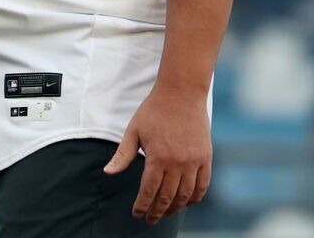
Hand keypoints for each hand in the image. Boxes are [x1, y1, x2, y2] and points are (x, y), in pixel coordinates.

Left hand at [104, 86, 210, 224]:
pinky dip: (195, 197)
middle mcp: (177, 163)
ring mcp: (193, 161)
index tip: (137, 214)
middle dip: (156, 212)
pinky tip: (187, 202)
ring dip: (175, 208)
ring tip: (166, 213)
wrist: (182, 92)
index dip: (142, 206)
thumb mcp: (134, 130)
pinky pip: (203, 184)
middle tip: (150, 220)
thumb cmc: (154, 110)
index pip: (148, 191)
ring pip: (185, 195)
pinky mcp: (205, 157)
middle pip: (166, 197)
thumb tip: (108, 173)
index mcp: (157, 157)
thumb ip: (123, 155)